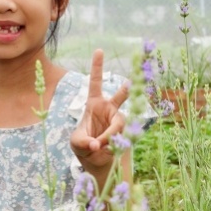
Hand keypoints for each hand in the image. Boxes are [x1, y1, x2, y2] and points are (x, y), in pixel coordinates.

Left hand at [70, 49, 128, 171]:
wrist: (96, 160)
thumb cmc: (84, 145)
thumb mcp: (76, 142)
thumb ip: (83, 142)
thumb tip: (97, 144)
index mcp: (94, 104)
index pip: (96, 82)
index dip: (97, 67)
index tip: (99, 50)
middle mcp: (109, 109)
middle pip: (121, 96)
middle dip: (127, 88)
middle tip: (134, 81)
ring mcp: (119, 121)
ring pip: (118, 124)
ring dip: (107, 137)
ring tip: (99, 146)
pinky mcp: (125, 133)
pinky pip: (120, 137)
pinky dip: (110, 145)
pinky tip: (105, 150)